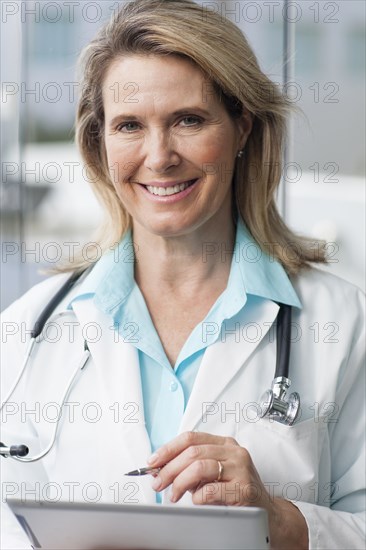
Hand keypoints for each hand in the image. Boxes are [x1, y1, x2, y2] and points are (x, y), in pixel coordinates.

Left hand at [148, 431, 307, 548]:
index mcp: (225, 444)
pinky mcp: (244, 489)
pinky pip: (211, 490)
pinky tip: (196, 501)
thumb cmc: (236, 492)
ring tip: (173, 494)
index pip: (191, 438)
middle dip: (169, 468)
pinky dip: (197, 497)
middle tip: (158, 483)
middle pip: (192, 452)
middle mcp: (234, 452)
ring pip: (199, 467)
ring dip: (180, 482)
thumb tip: (160, 468)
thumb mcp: (215, 473)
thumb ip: (193, 466)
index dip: (168, 449)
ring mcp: (241, 469)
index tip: (153, 462)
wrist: (267, 514)